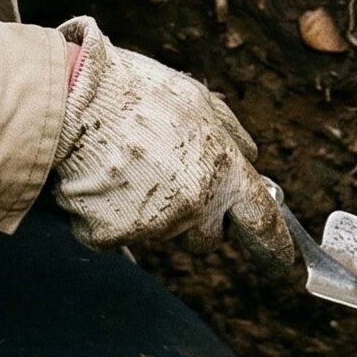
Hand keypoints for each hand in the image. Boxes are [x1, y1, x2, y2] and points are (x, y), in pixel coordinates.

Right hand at [47, 16, 293, 271]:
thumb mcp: (198, 99)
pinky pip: (119, 234)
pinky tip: (102, 178)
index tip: (283, 263)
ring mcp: (153, 226)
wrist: (73, 100)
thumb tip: (250, 158)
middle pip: (208, 238)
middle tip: (169, 178)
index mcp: (222, 169)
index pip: (261, 221)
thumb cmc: (137, 92)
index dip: (275, 247)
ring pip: (162, 232)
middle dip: (198, 220)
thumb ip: (230, 134)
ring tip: (127, 164)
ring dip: (152, 210)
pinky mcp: (113, 237)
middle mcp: (194, 204)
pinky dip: (111, 213)